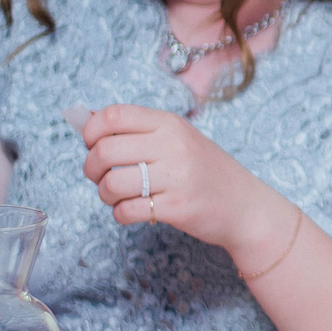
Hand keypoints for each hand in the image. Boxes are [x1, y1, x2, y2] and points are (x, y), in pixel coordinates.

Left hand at [79, 104, 284, 261]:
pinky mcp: (177, 207)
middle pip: (104, 151)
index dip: (90, 131)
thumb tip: (85, 122)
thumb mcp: (179, 140)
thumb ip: (139, 131)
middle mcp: (173, 146)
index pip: (112, 116)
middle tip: (99, 177)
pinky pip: (126, 211)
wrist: (246, 207)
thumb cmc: (206, 172)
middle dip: (91, 168)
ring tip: (116, 197)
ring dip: (104, 195)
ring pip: (111, 184)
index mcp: (170, 124)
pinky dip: (120, 215)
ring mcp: (176, 178)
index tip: (93, 145)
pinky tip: (131, 212)